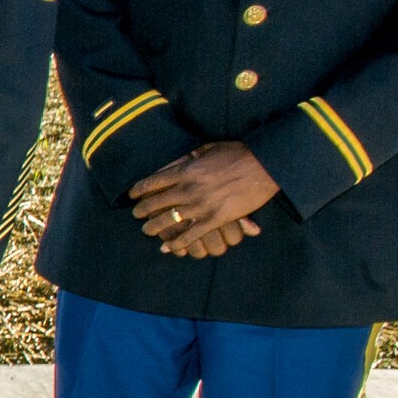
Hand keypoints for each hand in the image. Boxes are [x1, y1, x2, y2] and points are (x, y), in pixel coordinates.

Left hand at [129, 142, 277, 254]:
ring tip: (146, 231)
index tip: (132, 195)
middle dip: (142, 210)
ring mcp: (202, 205)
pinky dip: (177, 243)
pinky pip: (191, 234)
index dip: (139, 190)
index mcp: (186, 171)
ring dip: (154, 227)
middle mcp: (189, 188)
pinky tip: (167, 248)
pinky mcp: (216, 218)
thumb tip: (171, 166)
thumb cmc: (238, 153)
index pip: (153, 182)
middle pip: (157, 202)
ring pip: (170, 220)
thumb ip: (187, 159)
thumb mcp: (207, 149)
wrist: (266, 164)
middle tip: (136, 215)